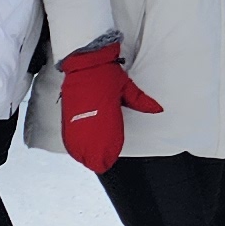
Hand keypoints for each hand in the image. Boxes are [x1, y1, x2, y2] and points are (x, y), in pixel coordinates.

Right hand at [56, 39, 162, 172]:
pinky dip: (71, 142)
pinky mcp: (67, 111)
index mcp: (107, 108)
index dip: (110, 148)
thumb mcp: (126, 86)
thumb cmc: (107, 73)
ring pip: (79, 138)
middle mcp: (91, 113)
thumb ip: (140, 101)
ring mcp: (77, 113)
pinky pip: (68, 131)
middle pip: (92, 140)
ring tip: (88, 161)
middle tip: (101, 165)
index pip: (109, 134)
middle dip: (96, 154)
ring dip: (83, 151)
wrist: (86, 60)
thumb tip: (158, 109)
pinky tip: (75, 150)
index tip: (111, 158)